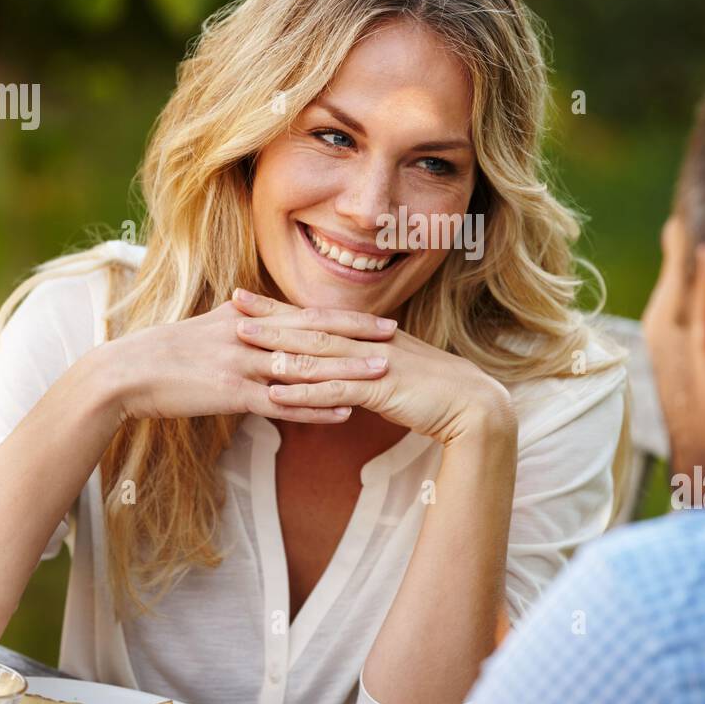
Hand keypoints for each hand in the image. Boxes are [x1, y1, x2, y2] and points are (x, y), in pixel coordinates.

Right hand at [102, 298, 395, 424]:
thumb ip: (242, 320)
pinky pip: (283, 402)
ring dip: (348, 370)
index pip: (307, 315)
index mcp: (248, 317)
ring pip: (306, 366)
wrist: (128, 372)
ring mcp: (243, 364)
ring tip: (385, 373)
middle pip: (315, 333)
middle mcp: (251, 335)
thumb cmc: (166, 352)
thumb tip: (261, 310)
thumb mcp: (209, 327)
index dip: (346, 318)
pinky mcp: (232, 393)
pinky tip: (345, 412)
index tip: (379, 320)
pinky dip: (317, 407)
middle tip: (396, 336)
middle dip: (358, 335)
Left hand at [232, 289, 515, 445]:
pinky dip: (304, 391)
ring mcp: (373, 364)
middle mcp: (367, 343)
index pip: (317, 318)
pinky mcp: (381, 389)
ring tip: (243, 342)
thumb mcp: (393, 369)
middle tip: (232, 305)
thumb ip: (364, 363)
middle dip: (269, 317)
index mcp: (368, 336)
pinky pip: (336, 389)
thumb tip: (338, 366)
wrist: (472, 404)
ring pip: (317, 354)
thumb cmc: (434, 390)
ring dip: (278, 348)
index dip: (281, 308)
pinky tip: (276, 392)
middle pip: (310, 327)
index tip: (248, 299)